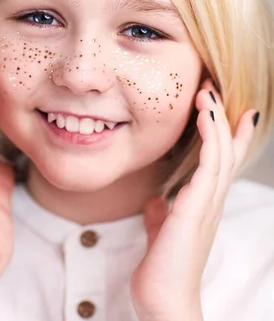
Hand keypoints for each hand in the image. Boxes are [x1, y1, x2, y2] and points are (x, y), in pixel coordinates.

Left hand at [130, 78, 257, 318]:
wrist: (163, 303)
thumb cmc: (163, 270)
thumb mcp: (161, 232)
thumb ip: (160, 215)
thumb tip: (154, 201)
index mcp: (204, 204)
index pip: (223, 163)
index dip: (231, 136)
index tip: (234, 111)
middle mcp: (211, 201)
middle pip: (226, 150)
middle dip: (223, 118)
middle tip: (216, 89)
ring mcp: (207, 204)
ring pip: (221, 152)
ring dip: (216, 120)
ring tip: (208, 92)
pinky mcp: (196, 208)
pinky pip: (209, 165)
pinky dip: (211, 138)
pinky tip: (206, 117)